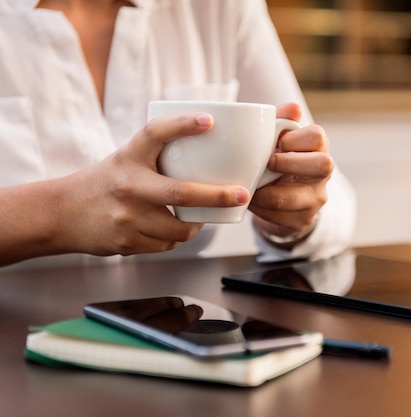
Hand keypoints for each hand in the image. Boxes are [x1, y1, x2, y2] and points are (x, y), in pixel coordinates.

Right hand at [56, 113, 249, 255]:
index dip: (183, 124)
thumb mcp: (127, 160)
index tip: (209, 120)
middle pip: (182, 193)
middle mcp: (128, 185)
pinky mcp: (127, 241)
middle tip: (241, 195)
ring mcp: (127, 216)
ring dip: (195, 226)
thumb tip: (211, 154)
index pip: (155, 133)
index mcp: (128, 157)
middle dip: (218, 196)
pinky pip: (166, 245)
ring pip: (180, 228)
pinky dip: (174, 239)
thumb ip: (160, 158)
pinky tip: (167, 229)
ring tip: (199, 218)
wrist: (62, 214)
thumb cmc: (106, 182)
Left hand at [249, 103, 333, 246]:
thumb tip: (293, 107)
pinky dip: (260, 208)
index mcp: (319, 148)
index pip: (318, 136)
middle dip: (290, 163)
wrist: (284, 201)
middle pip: (323, 165)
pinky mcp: (303, 220)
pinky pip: (280, 217)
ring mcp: (316, 198)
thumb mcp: (280, 141)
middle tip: (268, 163)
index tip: (278, 142)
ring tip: (249, 186)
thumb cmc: (280, 161)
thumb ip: (283, 122)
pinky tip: (250, 200)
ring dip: (266, 191)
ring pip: (294, 198)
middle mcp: (324, 174)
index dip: (295, 138)